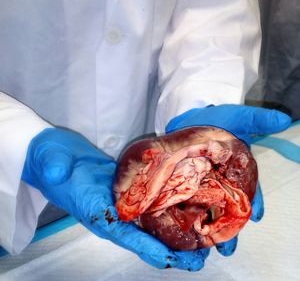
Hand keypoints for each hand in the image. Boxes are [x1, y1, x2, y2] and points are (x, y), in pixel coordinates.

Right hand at [22, 128, 209, 270]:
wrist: (53, 152)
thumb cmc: (50, 158)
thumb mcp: (50, 160)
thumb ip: (53, 168)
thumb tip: (56, 172)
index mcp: (95, 211)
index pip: (123, 233)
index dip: (147, 246)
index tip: (172, 258)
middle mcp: (111, 213)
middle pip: (142, 238)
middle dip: (170, 250)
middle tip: (199, 257)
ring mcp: (121, 203)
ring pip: (150, 225)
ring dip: (174, 236)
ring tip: (201, 243)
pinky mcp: (127, 192)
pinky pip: (150, 207)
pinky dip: (169, 214)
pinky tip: (187, 214)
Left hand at [165, 104, 290, 254]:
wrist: (187, 116)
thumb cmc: (213, 119)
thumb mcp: (237, 117)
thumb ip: (258, 119)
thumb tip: (283, 119)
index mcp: (238, 169)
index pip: (250, 189)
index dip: (254, 202)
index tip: (256, 216)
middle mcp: (224, 179)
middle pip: (231, 207)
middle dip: (232, 226)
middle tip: (228, 246)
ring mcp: (206, 182)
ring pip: (213, 209)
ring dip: (214, 228)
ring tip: (213, 246)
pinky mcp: (190, 183)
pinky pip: (194, 203)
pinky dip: (195, 217)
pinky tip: (194, 231)